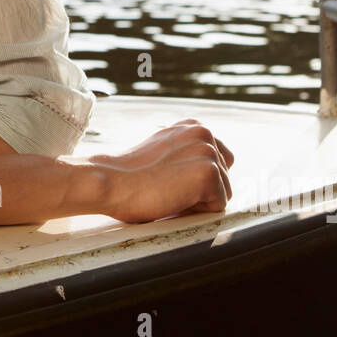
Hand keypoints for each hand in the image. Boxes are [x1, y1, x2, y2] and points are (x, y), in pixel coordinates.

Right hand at [96, 118, 233, 223]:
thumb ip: (186, 152)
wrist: (111, 182)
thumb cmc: (130, 175)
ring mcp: (208, 152)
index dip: (196, 180)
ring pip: (223, 193)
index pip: (220, 161)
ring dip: (199, 201)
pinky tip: (173, 199)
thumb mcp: (164, 150)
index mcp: (194, 126)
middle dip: (201, 190)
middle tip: (168, 188)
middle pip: (224, 177)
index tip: (171, 179)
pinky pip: (218, 206)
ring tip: (169, 192)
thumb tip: (202, 171)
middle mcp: (204, 133)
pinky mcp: (208, 173)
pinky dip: (197, 211)